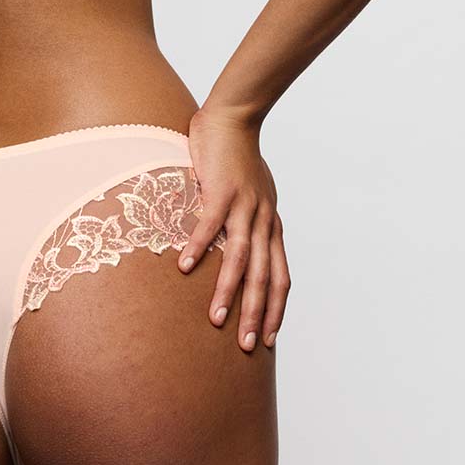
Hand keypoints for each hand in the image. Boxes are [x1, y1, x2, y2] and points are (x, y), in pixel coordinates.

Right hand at [178, 110, 290, 350]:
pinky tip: (183, 267)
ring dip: (228, 290)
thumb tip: (238, 246)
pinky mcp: (221, 190)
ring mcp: (244, 206)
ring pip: (240, 258)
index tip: (267, 339)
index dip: (275, 310)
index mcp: (271, 225)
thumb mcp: (254, 196)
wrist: (234, 119)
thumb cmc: (239, 159)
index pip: (280, 277)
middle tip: (245, 346)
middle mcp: (264, 220)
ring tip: (215, 318)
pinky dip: (198, 247)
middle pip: (265, 277)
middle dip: (255, 314)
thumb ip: (250, 222)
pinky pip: (210, 225)